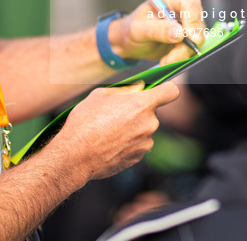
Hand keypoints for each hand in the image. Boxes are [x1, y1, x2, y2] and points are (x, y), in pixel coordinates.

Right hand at [49, 81, 179, 180]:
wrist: (75, 156)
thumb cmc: (85, 123)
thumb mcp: (101, 95)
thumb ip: (125, 90)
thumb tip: (138, 88)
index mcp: (142, 104)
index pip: (171, 91)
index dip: (165, 88)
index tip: (158, 90)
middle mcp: (149, 124)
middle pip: (152, 112)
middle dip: (138, 111)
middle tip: (116, 113)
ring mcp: (145, 143)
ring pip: (143, 129)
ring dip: (132, 128)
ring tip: (109, 131)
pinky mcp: (138, 158)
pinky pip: (137, 144)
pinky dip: (127, 143)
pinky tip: (109, 143)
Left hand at [112, 0, 205, 64]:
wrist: (131, 41)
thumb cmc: (132, 29)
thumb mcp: (139, 30)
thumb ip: (158, 30)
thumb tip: (180, 33)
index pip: (190, 3)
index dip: (192, 19)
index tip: (189, 37)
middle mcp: (182, 7)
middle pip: (197, 23)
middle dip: (187, 44)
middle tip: (170, 58)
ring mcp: (188, 22)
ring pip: (197, 39)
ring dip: (182, 53)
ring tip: (165, 60)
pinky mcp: (189, 36)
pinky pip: (193, 47)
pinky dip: (181, 56)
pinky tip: (168, 59)